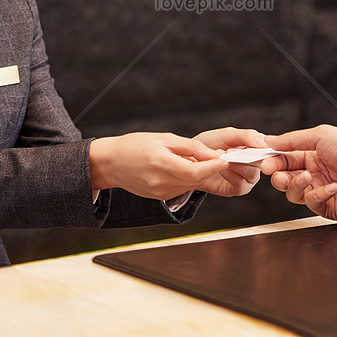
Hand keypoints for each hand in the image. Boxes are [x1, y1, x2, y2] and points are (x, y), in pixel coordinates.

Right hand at [89, 132, 228, 201]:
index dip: (213, 166)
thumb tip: (213, 154)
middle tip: (218, 157)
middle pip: (196, 180)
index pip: (195, 171)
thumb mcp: (163, 138)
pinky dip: (188, 179)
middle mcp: (161, 182)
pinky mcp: (161, 198)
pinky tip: (183, 168)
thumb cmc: (134, 146)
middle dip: (210, 170)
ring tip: (200, 160)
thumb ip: (190, 147)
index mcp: (161, 163)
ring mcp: (161, 193)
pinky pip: (182, 188)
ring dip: (200, 175)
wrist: (111, 163)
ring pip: (191, 185)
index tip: (224, 159)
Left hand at [192, 126, 269, 196]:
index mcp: (256, 148)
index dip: (267, 149)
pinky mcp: (237, 189)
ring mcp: (247, 177)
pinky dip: (230, 175)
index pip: (271, 149)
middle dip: (247, 156)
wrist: (190, 159)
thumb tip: (264, 143)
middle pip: (264, 163)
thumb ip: (246, 136)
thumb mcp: (227, 134)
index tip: (257, 146)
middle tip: (229, 151)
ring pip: (252, 174)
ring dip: (236, 165)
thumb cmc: (209, 145)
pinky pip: (241, 185)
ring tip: (221, 157)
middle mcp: (255, 163)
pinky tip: (219, 168)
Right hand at [259, 125, 336, 220]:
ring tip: (308, 177)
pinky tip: (333, 187)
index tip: (264, 162)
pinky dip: (319, 194)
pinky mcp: (328, 207)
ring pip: (293, 193)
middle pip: (284, 178)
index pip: (284, 159)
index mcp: (311, 155)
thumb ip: (293, 139)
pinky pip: (312, 203)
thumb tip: (269, 141)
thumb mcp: (322, 136)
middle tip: (277, 174)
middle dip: (278, 176)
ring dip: (296, 185)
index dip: (273, 161)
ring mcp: (320, 191)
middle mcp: (314, 173)